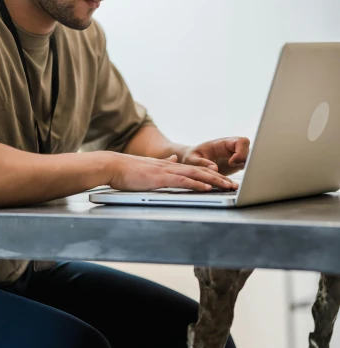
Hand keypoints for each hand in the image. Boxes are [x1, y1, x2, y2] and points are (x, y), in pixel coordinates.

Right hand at [108, 153, 238, 192]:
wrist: (112, 166)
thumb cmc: (126, 170)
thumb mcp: (148, 166)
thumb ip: (163, 163)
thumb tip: (173, 159)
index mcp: (169, 165)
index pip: (195, 168)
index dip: (211, 173)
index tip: (224, 179)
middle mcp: (171, 166)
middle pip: (200, 171)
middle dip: (219, 179)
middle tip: (234, 185)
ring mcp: (166, 172)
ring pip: (196, 175)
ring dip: (214, 181)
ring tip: (228, 186)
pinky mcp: (160, 178)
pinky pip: (183, 181)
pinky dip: (197, 184)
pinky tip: (207, 188)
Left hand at [181, 137, 249, 176]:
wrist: (192, 162)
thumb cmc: (191, 157)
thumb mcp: (191, 159)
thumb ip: (200, 162)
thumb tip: (214, 168)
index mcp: (222, 143)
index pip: (241, 141)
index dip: (240, 152)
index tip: (231, 162)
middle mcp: (231, 149)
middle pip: (249, 149)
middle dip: (246, 160)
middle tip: (234, 169)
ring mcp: (235, 157)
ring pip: (250, 159)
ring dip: (246, 169)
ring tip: (232, 181)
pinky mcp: (235, 166)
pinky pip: (245, 168)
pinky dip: (243, 176)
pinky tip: (233, 185)